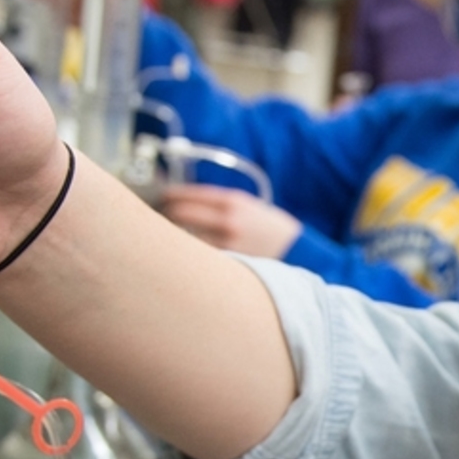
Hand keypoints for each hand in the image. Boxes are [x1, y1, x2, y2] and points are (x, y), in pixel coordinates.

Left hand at [158, 184, 302, 258]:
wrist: (299, 252)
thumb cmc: (271, 229)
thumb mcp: (250, 206)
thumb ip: (221, 204)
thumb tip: (187, 203)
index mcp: (233, 201)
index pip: (188, 194)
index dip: (169, 196)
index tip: (161, 198)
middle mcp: (227, 221)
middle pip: (180, 215)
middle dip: (166, 215)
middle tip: (159, 217)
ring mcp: (226, 244)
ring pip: (184, 238)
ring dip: (173, 237)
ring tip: (168, 238)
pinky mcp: (227, 263)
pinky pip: (197, 257)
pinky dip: (188, 254)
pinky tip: (185, 256)